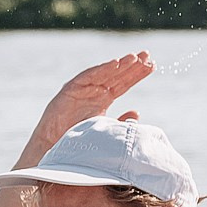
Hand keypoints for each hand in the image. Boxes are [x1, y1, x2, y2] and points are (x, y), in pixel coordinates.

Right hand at [35, 52, 154, 149]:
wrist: (53, 150)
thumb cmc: (77, 142)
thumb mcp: (105, 131)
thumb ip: (120, 122)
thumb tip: (137, 113)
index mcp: (102, 99)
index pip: (123, 84)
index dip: (137, 75)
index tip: (152, 65)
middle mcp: (93, 92)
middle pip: (116, 76)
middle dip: (131, 65)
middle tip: (148, 56)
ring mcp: (81, 89)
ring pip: (104, 74)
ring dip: (119, 65)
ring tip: (135, 58)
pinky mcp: (69, 90)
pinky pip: (87, 76)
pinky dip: (101, 69)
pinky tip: (115, 63)